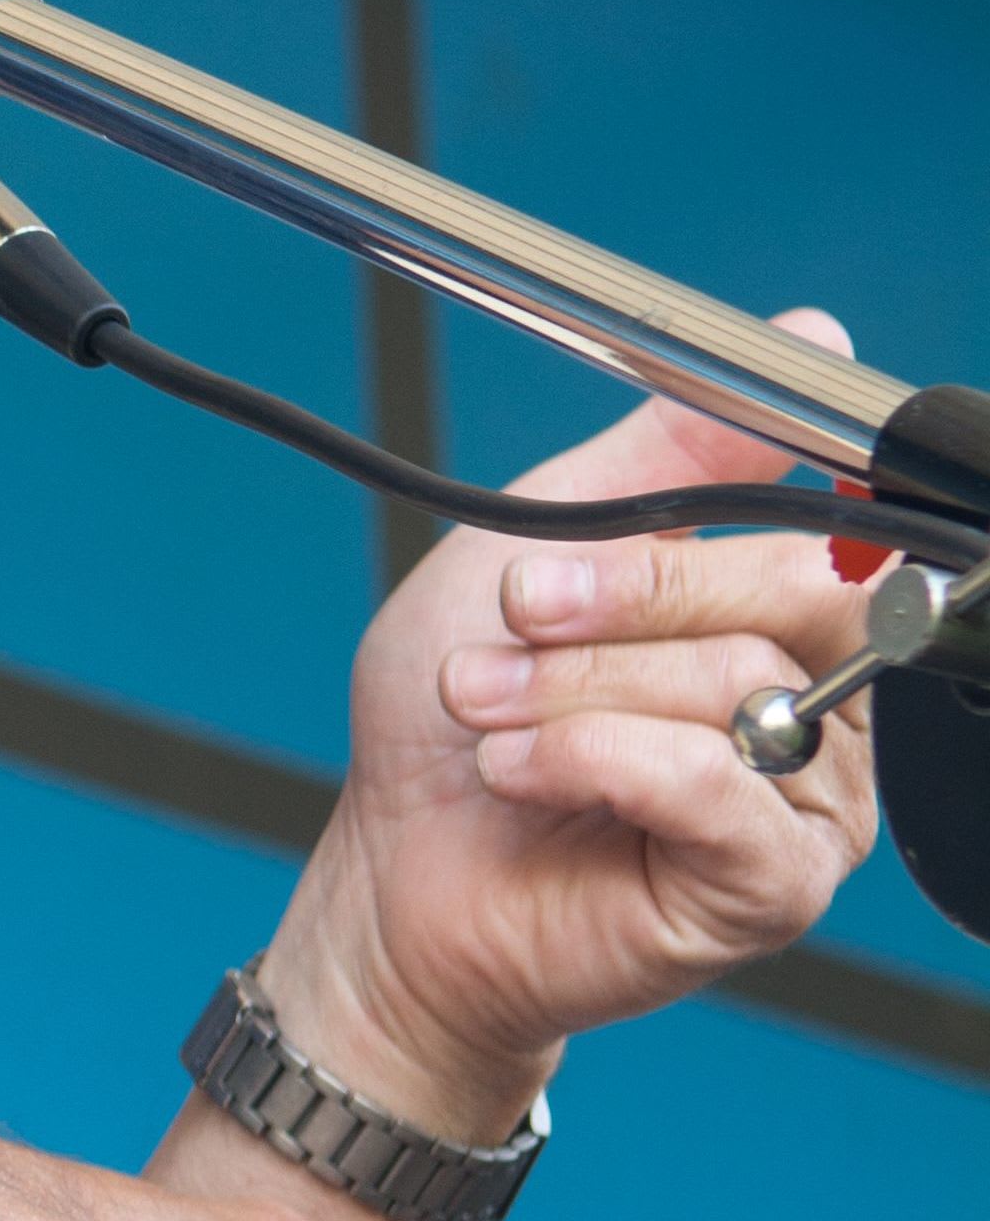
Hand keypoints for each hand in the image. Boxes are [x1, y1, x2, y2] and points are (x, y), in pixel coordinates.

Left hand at [275, 310, 880, 1128]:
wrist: (397, 866)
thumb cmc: (457, 718)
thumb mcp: (537, 541)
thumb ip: (668, 452)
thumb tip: (809, 334)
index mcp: (778, 617)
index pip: (823, 529)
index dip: (703, 519)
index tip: (583, 541)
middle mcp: (819, 704)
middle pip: (794, 594)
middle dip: (620, 599)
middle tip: (509, 622)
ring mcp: (806, 801)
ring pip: (734, 684)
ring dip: (573, 687)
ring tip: (487, 714)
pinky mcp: (772, 885)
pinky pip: (716, 785)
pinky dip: (596, 758)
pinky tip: (524, 771)